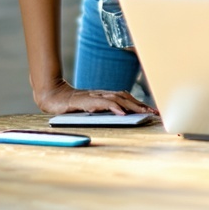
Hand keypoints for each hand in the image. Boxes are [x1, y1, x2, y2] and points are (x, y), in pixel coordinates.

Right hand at [34, 79, 155, 114]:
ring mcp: (95, 96)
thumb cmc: (72, 106)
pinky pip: (103, 103)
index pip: (126, 98)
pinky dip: (114, 107)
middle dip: (141, 105)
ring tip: (143, 113)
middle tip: (154, 113)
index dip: (140, 104)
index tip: (152, 111)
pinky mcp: (87, 100)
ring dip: (132, 106)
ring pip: (118, 99)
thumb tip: (122, 115)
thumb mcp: (92, 109)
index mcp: (105, 96)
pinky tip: (122, 113)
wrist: (54, 98)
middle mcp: (102, 94)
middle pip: (126, 97)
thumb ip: (105, 110)